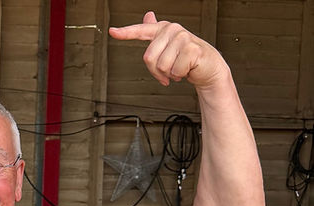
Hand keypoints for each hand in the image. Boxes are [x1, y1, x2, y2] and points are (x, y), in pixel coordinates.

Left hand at [108, 12, 227, 88]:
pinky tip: (187, 70)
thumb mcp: (168, 46)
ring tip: (179, 69)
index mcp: (163, 29)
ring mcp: (183, 38)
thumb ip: (156, 33)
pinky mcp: (192, 49)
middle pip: (148, 58)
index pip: (140, 30)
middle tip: (168, 72)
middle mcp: (172, 30)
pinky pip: (174, 71)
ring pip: (162, 66)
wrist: (208, 66)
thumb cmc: (186, 57)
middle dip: (156, 71)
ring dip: (169, 74)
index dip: (125, 32)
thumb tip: (148, 15)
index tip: (112, 31)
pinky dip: (179, 75)